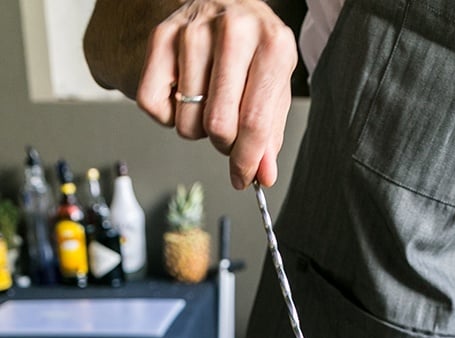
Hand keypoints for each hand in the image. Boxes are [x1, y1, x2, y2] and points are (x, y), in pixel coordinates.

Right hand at [137, 0, 296, 187]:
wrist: (229, 2)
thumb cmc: (255, 50)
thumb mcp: (276, 88)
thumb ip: (271, 135)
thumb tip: (262, 175)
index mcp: (273, 46)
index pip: (254, 122)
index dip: (247, 161)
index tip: (243, 178)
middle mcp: (233, 31)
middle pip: (218, 125)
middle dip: (225, 145)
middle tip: (230, 135)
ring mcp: (193, 30)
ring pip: (187, 121)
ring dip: (199, 129)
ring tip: (210, 104)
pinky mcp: (161, 35)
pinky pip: (153, 105)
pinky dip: (169, 115)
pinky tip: (185, 95)